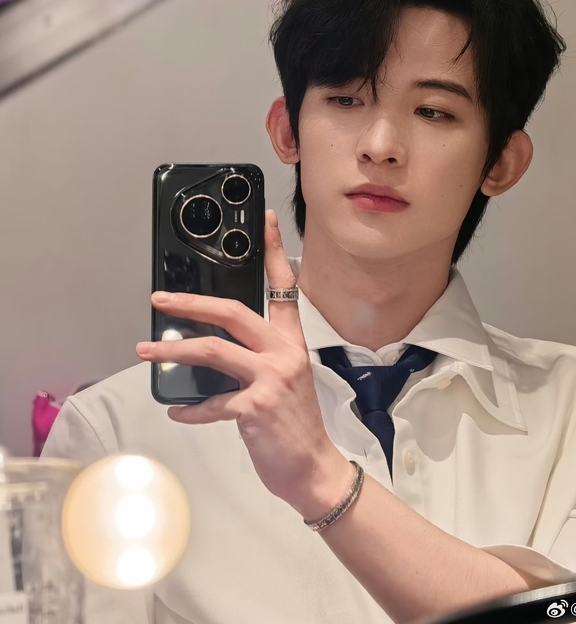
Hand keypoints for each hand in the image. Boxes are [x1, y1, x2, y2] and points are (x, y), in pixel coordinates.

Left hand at [136, 209, 352, 517]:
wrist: (313, 468)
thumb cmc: (296, 424)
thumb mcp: (285, 379)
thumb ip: (258, 358)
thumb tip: (214, 347)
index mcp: (291, 342)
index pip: (284, 287)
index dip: (274, 252)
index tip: (264, 221)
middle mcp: (283, 353)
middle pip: (232, 312)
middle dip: (191, 304)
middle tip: (159, 300)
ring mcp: (270, 379)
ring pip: (213, 350)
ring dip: (173, 350)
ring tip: (147, 351)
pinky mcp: (255, 407)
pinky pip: (211, 402)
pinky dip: (190, 409)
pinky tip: (178, 411)